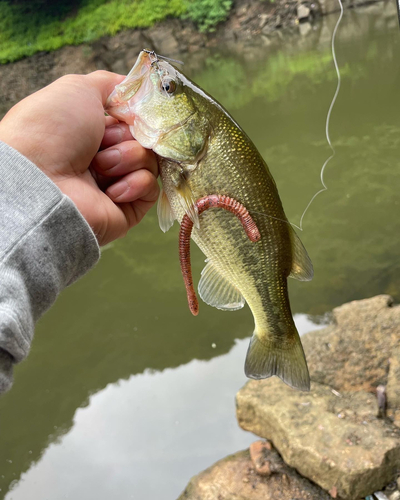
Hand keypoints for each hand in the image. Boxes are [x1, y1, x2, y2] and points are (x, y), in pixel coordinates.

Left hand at [0, 71, 158, 245]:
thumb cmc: (51, 130)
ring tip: (100, 166)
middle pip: (143, 137)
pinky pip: (151, 188)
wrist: (41, 180)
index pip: (132, 118)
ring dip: (128, 158)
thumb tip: (135, 87)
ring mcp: (115, 183)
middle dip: (127, 135)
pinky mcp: (127, 208)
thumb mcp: (78, 89)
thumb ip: (111, 84)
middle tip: (103, 141)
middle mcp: (104, 156)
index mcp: (92, 130)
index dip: (134, 113)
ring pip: (150, 160)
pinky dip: (135, 183)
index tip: (128, 111)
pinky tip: (111, 190)